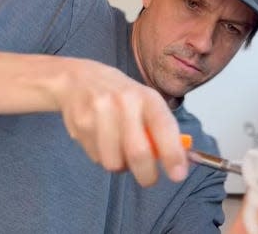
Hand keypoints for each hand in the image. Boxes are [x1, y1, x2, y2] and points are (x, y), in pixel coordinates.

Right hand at [49, 58, 187, 186]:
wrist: (78, 79)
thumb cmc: (120, 95)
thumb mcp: (146, 102)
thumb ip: (161, 130)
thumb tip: (179, 162)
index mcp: (147, 97)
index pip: (164, 127)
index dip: (173, 154)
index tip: (178, 175)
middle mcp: (124, 101)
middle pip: (138, 152)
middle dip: (147, 175)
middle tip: (149, 179)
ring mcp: (100, 112)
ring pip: (114, 162)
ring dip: (121, 166)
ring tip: (120, 151)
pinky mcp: (81, 124)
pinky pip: (97, 158)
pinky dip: (103, 158)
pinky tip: (102, 141)